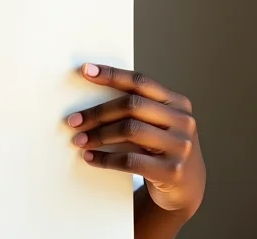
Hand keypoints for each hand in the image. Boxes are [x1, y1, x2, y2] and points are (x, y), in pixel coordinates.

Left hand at [67, 63, 205, 217]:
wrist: (188, 189)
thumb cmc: (162, 148)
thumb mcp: (159, 123)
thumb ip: (138, 107)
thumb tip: (89, 92)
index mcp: (177, 102)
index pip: (140, 81)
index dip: (111, 74)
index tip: (85, 70)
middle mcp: (183, 122)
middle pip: (132, 105)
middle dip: (98, 112)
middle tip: (73, 120)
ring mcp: (181, 147)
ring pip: (130, 130)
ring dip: (98, 135)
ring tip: (79, 139)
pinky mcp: (172, 172)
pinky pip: (130, 161)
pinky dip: (105, 158)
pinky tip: (90, 158)